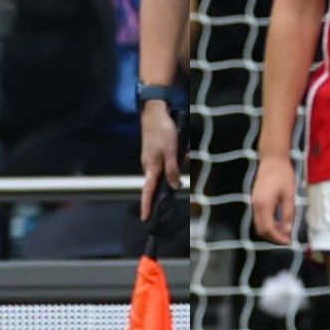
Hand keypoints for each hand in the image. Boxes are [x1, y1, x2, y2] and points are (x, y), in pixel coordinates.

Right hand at [140, 102, 180, 219]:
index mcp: (151, 168)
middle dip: (173, 177)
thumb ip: (172, 170)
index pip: (148, 191)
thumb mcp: (170, 152)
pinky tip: (183, 144)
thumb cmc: (162, 132)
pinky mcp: (157, 150)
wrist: (155, 112)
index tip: (145, 218)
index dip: (147, 205)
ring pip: (168, 167)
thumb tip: (175, 186)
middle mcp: (150, 165)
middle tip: (181, 160)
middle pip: (161, 180)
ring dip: (178, 160)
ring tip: (184, 147)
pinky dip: (177, 154)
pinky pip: (170, 158)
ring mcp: (153, 157)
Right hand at [250, 155, 298, 245]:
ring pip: (259, 225)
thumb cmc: (283, 175)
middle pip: (261, 230)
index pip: (268, 229)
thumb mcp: (289, 195)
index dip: (278, 238)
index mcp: (264, 205)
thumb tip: (287, 231)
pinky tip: (278, 222)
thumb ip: (288, 214)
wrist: (272, 159)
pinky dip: (268, 224)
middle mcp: (255, 206)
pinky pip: (259, 218)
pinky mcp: (255, 200)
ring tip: (284, 232)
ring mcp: (253, 203)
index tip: (289, 242)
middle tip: (287, 239)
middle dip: (274, 238)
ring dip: (270, 231)